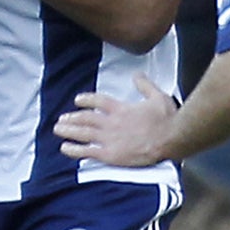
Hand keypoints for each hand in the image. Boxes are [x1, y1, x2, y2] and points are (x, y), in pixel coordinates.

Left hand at [54, 74, 176, 166]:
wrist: (171, 138)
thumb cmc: (167, 119)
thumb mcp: (158, 96)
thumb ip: (145, 85)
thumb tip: (137, 75)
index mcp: (121, 108)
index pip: (98, 101)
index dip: (86, 100)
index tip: (77, 100)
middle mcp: (111, 122)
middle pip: (85, 118)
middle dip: (72, 118)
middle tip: (61, 119)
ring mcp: (109, 138)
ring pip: (83, 133)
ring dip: (68, 130)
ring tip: (57, 129)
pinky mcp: (111, 154)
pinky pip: (88, 151)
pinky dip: (74, 149)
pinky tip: (64, 148)